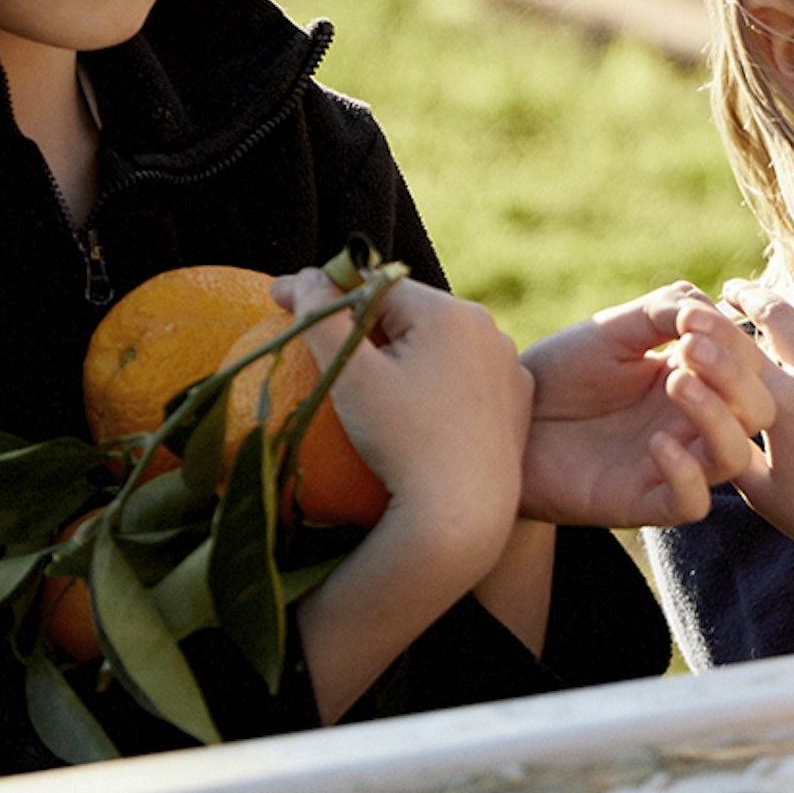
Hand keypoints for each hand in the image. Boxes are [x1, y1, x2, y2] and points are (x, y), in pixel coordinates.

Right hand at [274, 270, 534, 714]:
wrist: (464, 514)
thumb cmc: (401, 443)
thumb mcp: (352, 380)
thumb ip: (322, 321)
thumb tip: (302, 278)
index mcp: (450, 312)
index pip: (375, 286)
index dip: (324, 290)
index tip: (277, 299)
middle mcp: (489, 329)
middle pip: (409, 313)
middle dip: (362, 318)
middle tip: (313, 336)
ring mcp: (508, 367)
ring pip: (439, 345)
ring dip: (400, 349)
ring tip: (357, 373)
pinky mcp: (516, 403)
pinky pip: (465, 380)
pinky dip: (434, 383)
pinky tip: (406, 408)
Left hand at [520, 287, 773, 528]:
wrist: (506, 420)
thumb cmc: (562, 372)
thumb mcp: (615, 329)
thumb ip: (666, 310)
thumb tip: (710, 310)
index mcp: (697, 377)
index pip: (751, 365)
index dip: (735, 342)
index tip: (692, 322)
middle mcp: (694, 422)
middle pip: (759, 411)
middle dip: (736, 376)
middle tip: (690, 349)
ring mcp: (674, 465)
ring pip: (735, 457)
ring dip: (718, 418)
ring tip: (676, 383)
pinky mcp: (644, 503)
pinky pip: (692, 503)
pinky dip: (685, 474)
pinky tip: (655, 443)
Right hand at [726, 293, 793, 638]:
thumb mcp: (761, 490)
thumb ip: (731, 445)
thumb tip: (707, 410)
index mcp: (783, 406)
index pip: (738, 345)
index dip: (717, 322)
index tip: (705, 308)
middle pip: (783, 314)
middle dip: (755, 296)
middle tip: (740, 291)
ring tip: (793, 307)